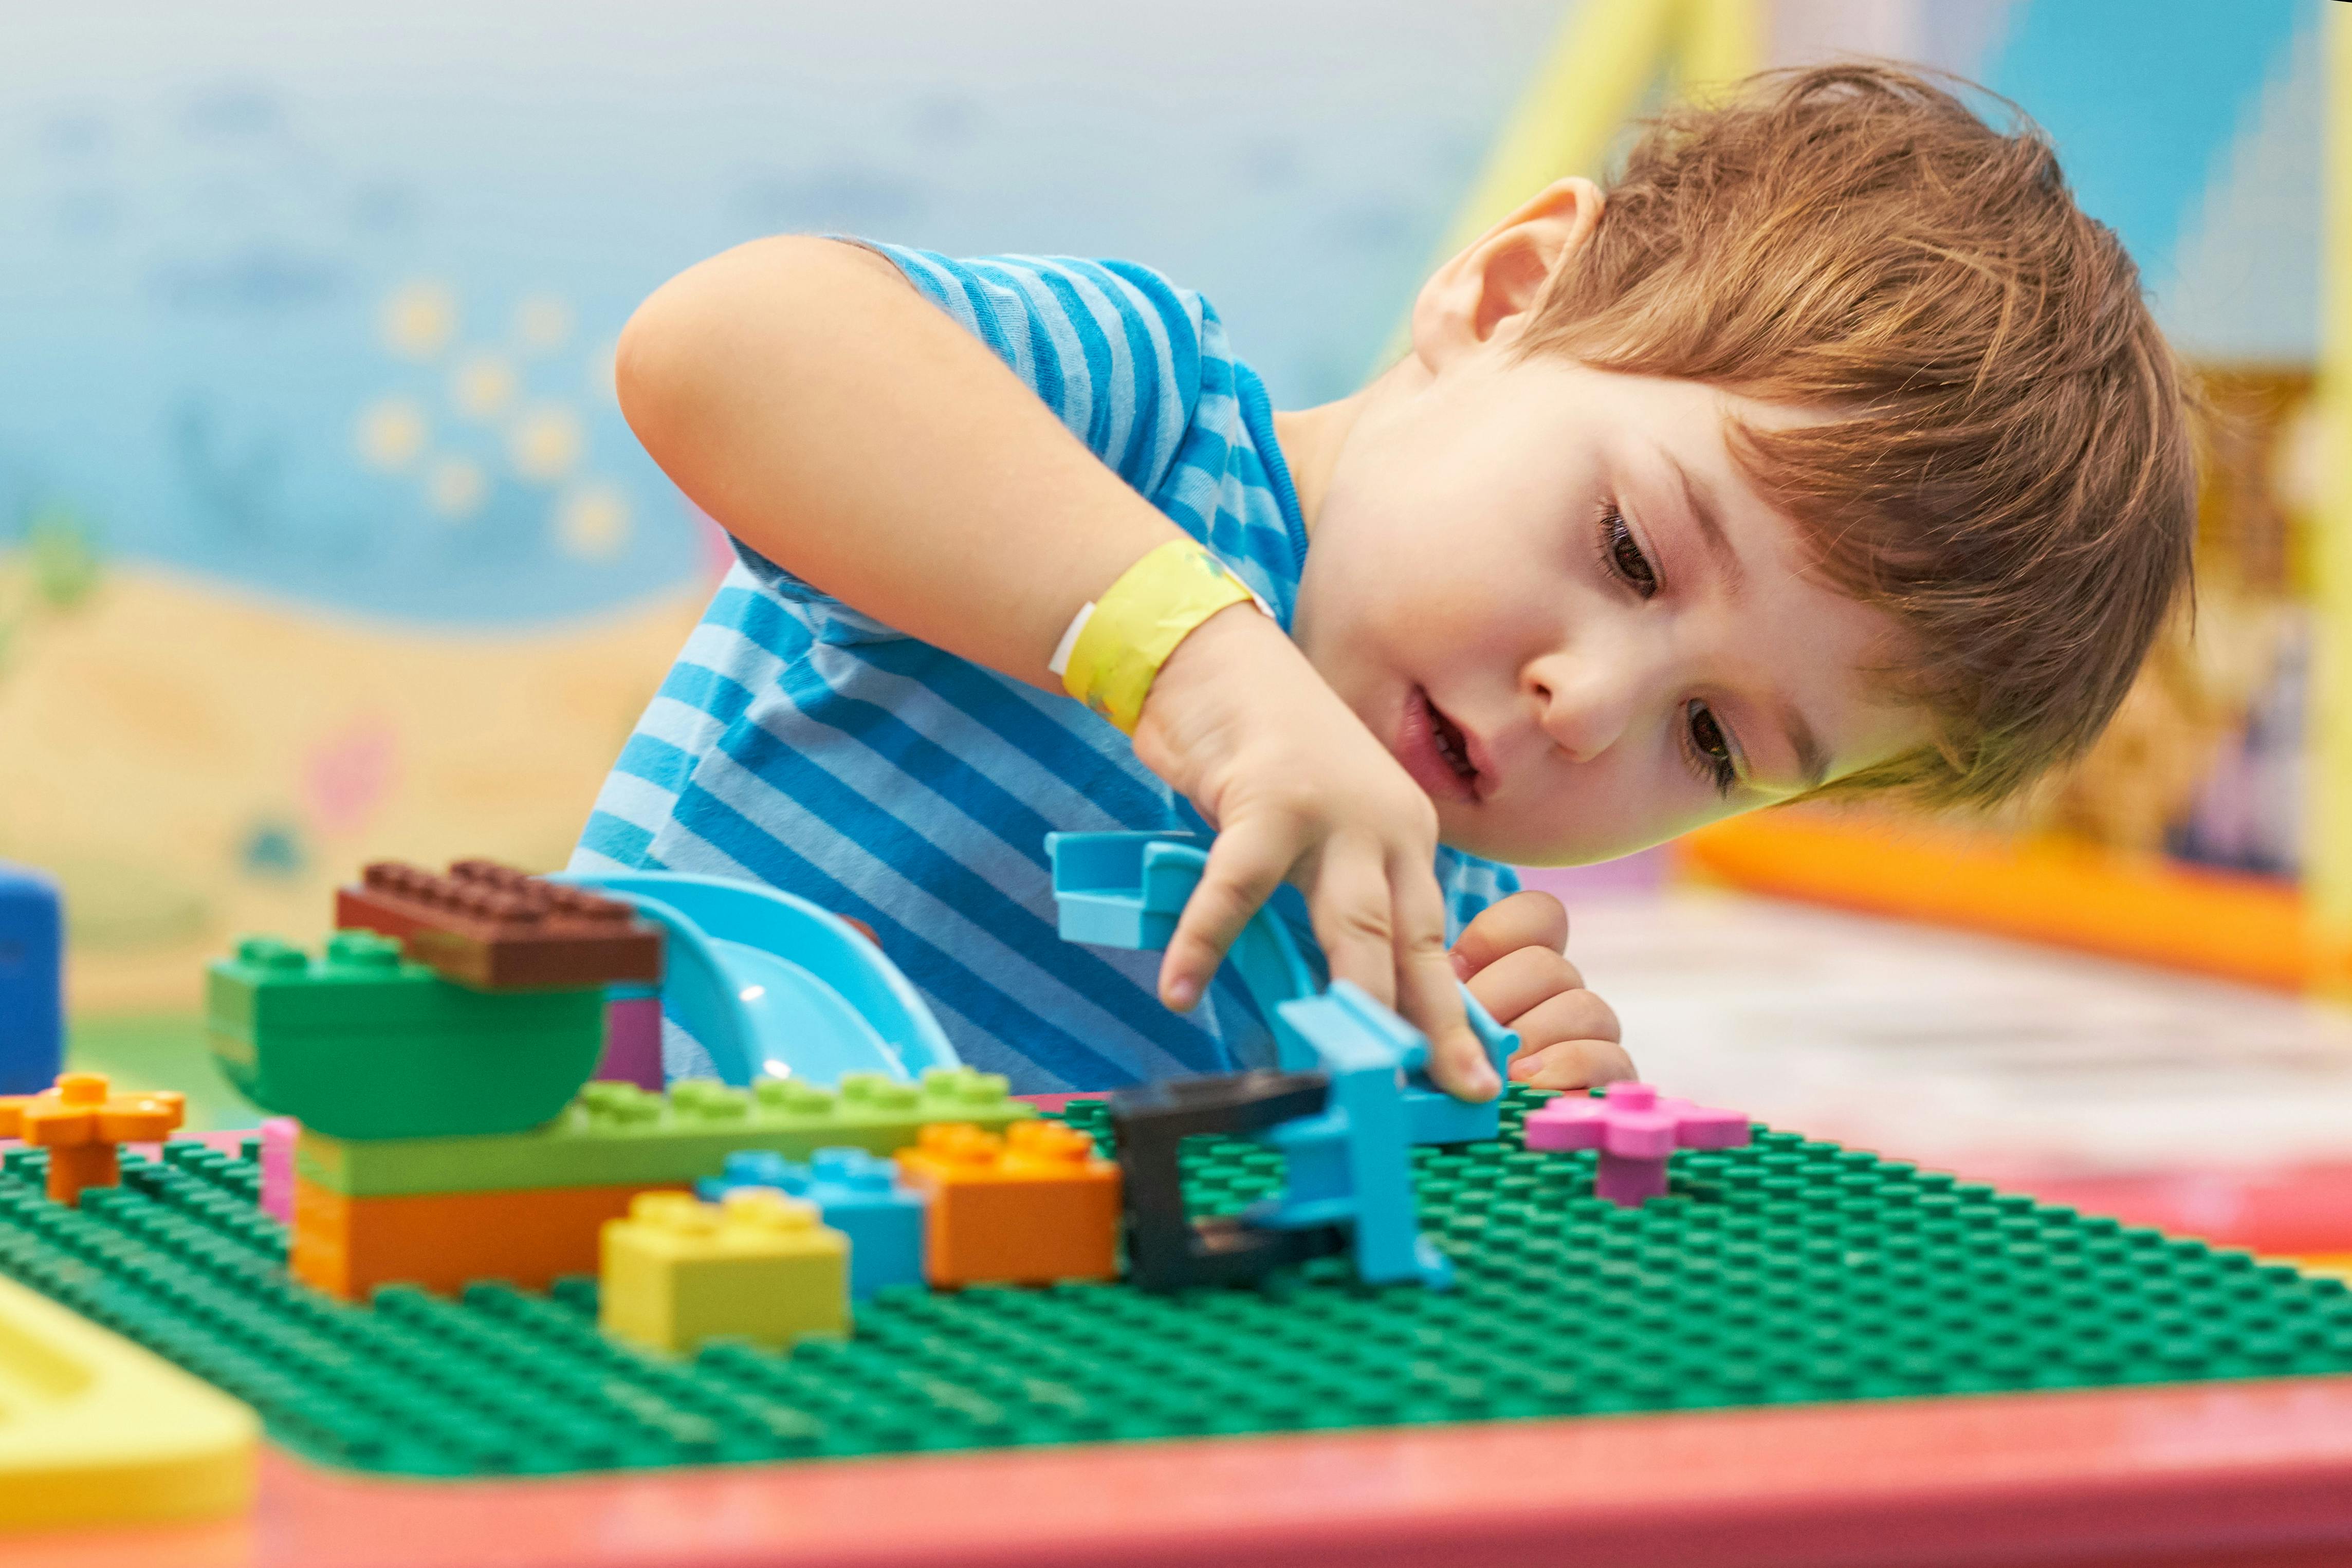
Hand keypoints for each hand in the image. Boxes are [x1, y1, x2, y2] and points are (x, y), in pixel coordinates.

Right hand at [1133, 604, 1497, 1100]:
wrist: (1214, 657)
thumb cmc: (1260, 755)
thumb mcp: (1313, 831)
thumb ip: (1325, 898)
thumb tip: (1328, 994)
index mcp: (1406, 838)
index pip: (1433, 941)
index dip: (1449, 1014)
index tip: (1470, 1078)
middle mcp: (1386, 825)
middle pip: (1415, 942)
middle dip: (1435, 1024)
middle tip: (1457, 1089)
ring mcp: (1333, 809)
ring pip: (1353, 922)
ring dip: (1353, 996)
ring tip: (1348, 1064)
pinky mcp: (1268, 795)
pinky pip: (1236, 886)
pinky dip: (1205, 941)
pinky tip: (1178, 987)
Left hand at [1449, 890, 1633, 1089]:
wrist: (1480, 1144)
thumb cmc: (1444, 1075)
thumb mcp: (1435, 1024)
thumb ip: (1441, 993)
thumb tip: (1437, 976)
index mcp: (1522, 963)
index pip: (1542, 916)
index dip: (1499, 934)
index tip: (1455, 968)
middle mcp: (1562, 991)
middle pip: (1550, 966)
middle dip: (1502, 996)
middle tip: (1471, 1030)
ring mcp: (1590, 1034)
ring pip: (1584, 1006)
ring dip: (1535, 1036)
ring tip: (1504, 1066)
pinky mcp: (1611, 1079)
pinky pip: (1613, 1059)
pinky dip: (1570, 1069)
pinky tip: (1533, 1084)